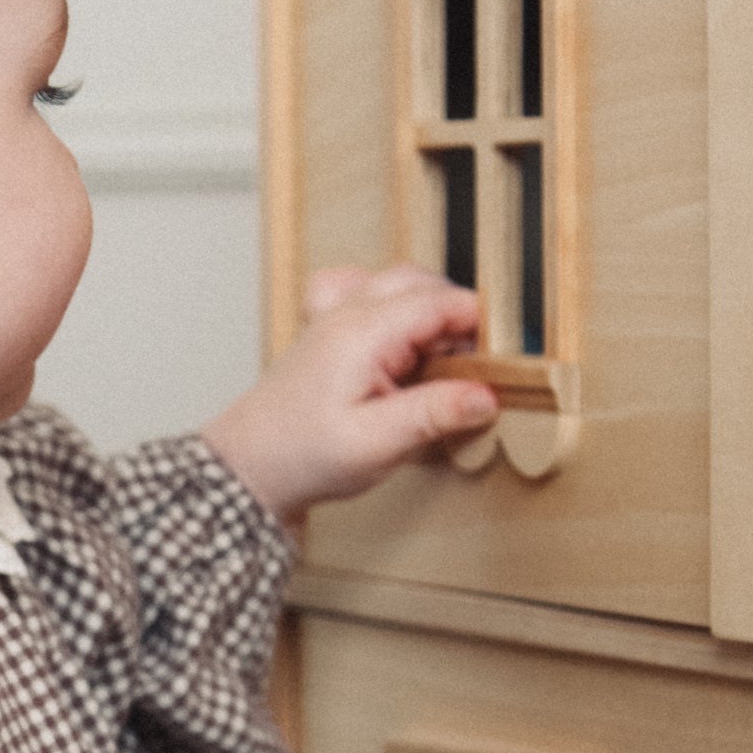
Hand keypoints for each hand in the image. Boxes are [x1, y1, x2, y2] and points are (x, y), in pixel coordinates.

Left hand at [199, 265, 497, 523]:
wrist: (249, 468)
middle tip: (473, 372)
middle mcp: (348, 311)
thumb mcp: (377, 444)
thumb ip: (434, 414)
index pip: (442, 303)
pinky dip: (392, 306)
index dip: (482, 327)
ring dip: (430, 314)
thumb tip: (486, 396)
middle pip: (425, 286)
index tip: (503, 361)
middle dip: (460, 321)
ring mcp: (335, 316)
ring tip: (440, 367)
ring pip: (400, 285)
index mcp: (363, 332)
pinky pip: (366, 293)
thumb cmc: (301, 457)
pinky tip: (399, 342)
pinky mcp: (330, 329)